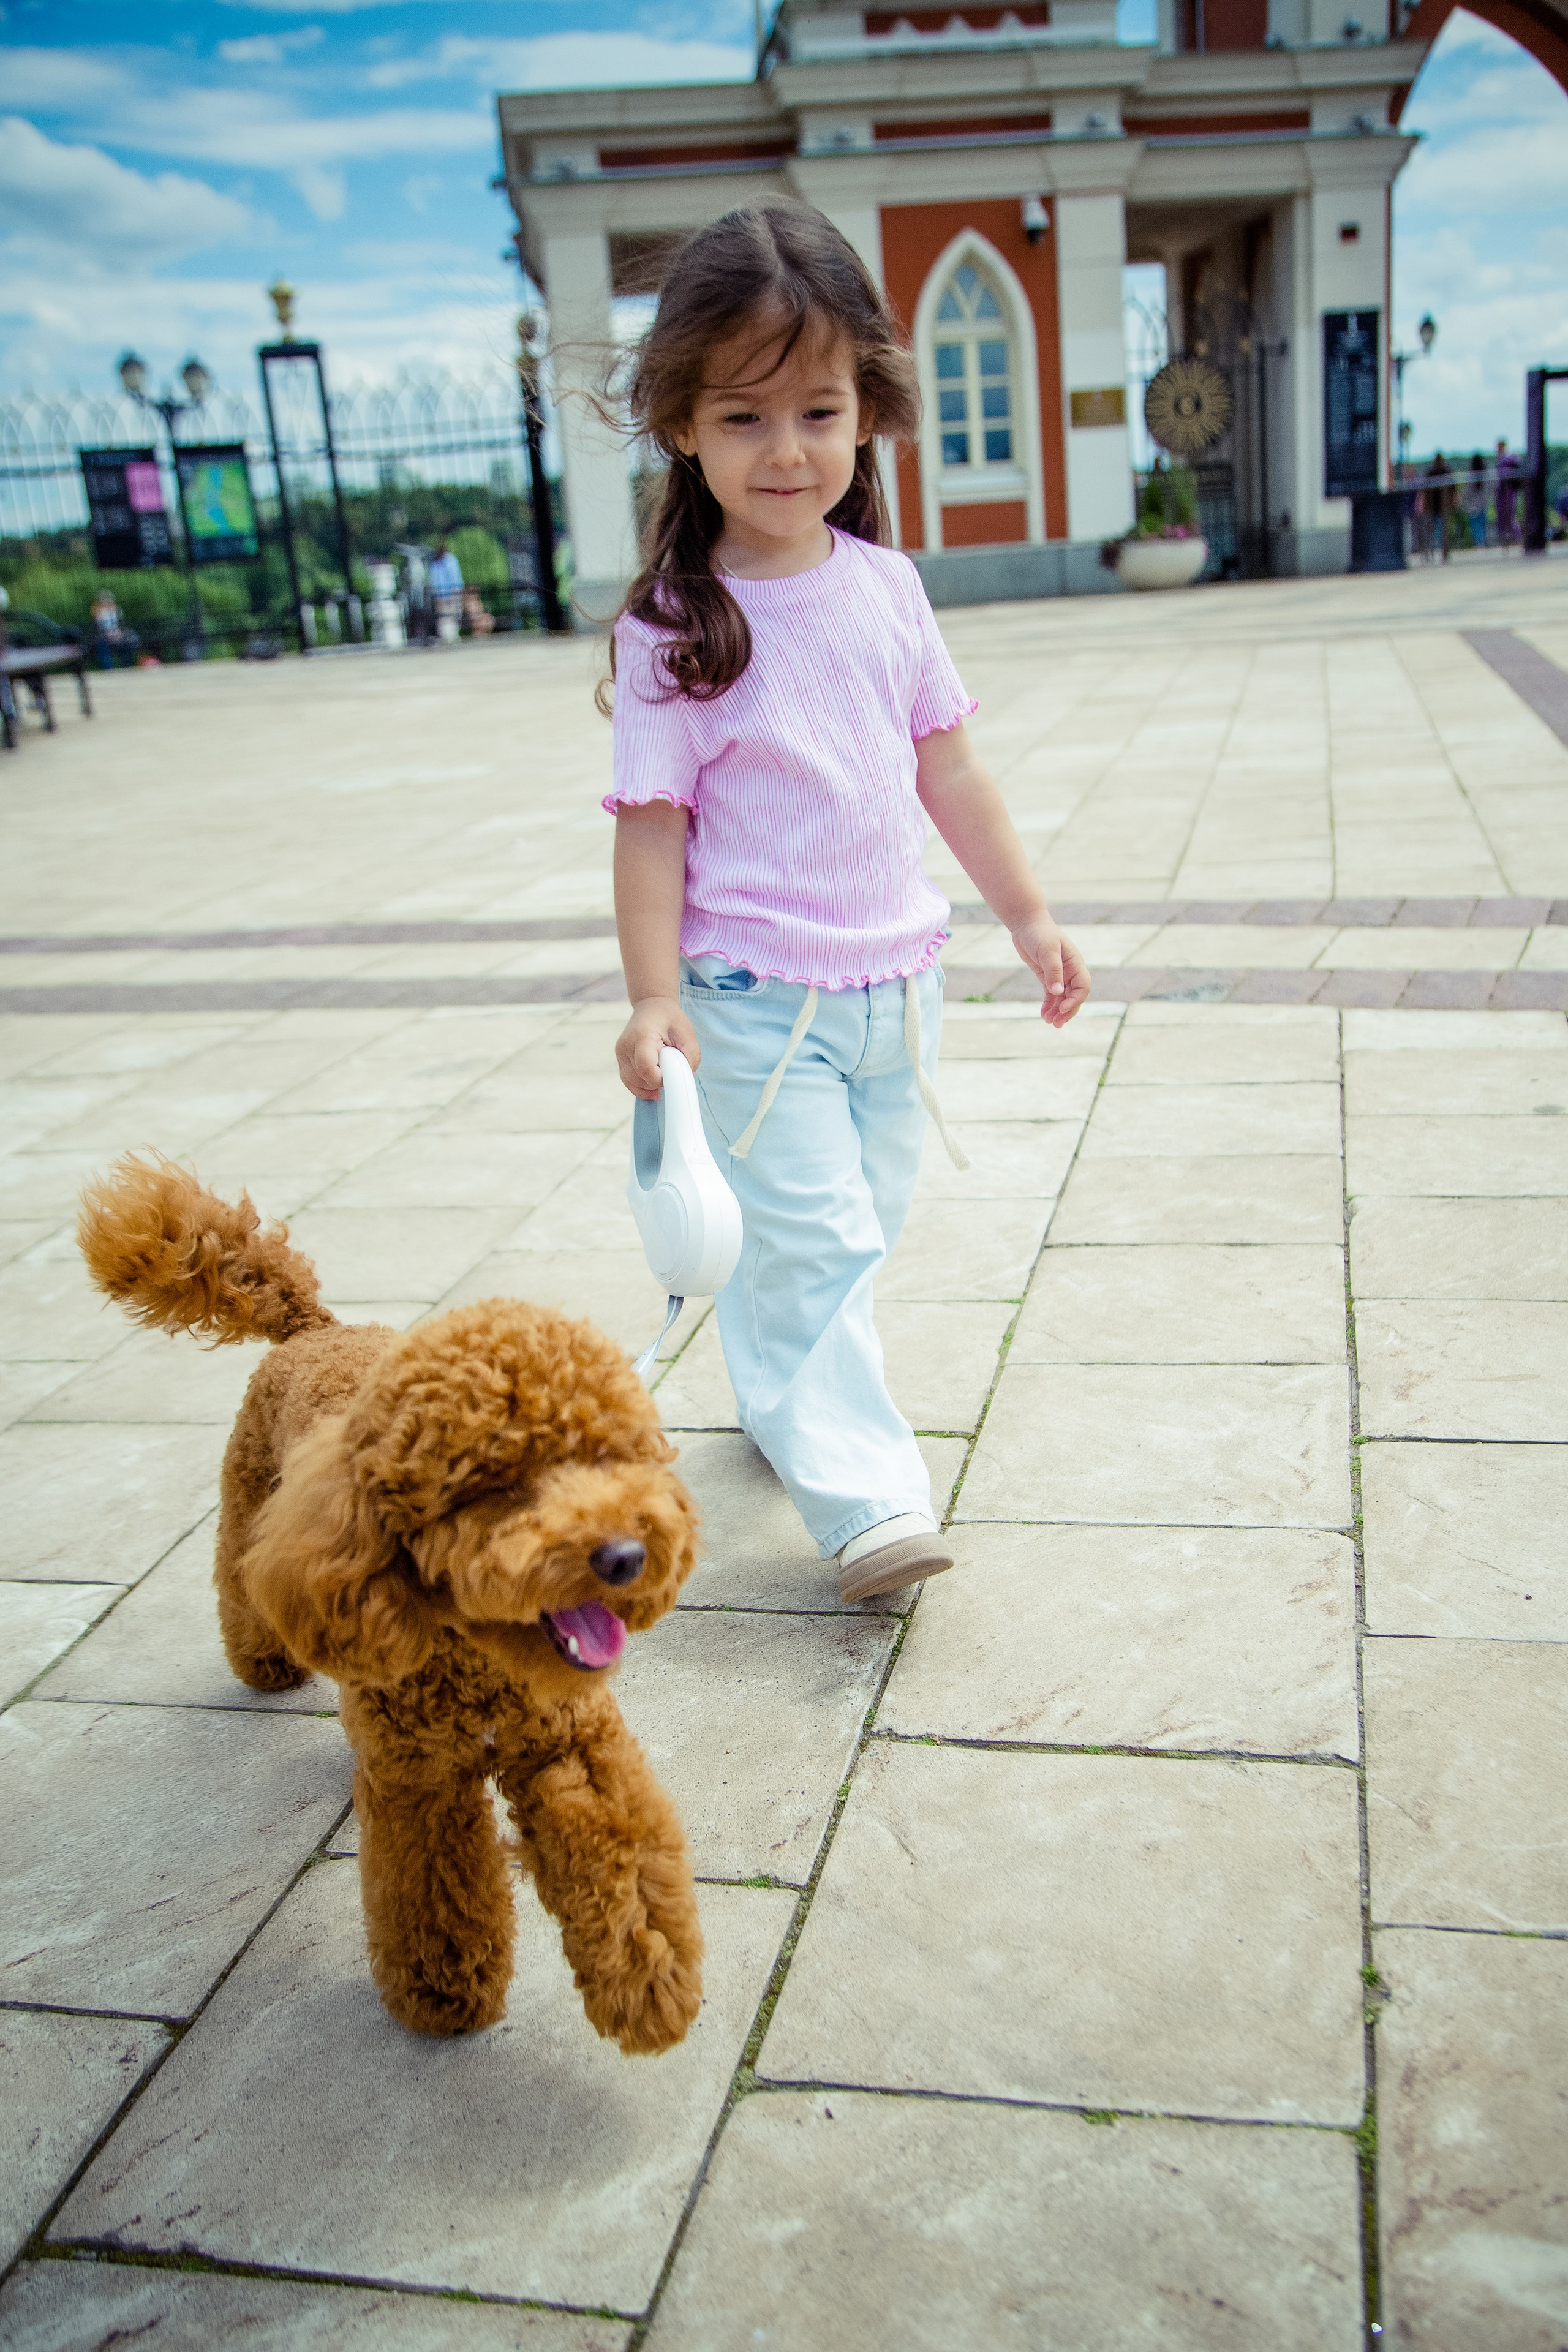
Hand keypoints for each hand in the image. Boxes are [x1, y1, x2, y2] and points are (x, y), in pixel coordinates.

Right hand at [616, 995, 700, 1098]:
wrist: (651, 1007)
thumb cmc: (670, 1018)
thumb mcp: (688, 1034)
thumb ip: (691, 1057)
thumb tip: (686, 1079)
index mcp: (642, 1036)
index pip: (646, 1069)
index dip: (661, 1079)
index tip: (673, 1072)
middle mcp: (626, 1045)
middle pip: (640, 1079)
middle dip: (658, 1082)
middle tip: (671, 1070)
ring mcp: (620, 1053)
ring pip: (633, 1083)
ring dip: (650, 1086)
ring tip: (663, 1073)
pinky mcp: (620, 1059)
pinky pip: (628, 1082)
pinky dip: (641, 1088)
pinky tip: (653, 1090)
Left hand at [1011, 911, 1090, 1028]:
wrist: (1027, 924)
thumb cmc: (1040, 933)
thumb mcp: (1047, 951)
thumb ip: (1053, 971)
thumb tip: (1058, 992)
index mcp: (1076, 963)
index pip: (1083, 987)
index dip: (1075, 1000)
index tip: (1061, 1008)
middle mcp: (1070, 971)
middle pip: (1074, 996)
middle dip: (1067, 1011)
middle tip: (1056, 1024)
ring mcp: (1059, 974)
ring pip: (1063, 998)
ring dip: (1057, 1011)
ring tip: (1049, 1022)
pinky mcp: (1047, 976)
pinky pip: (1051, 995)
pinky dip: (1048, 1005)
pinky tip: (1043, 1014)